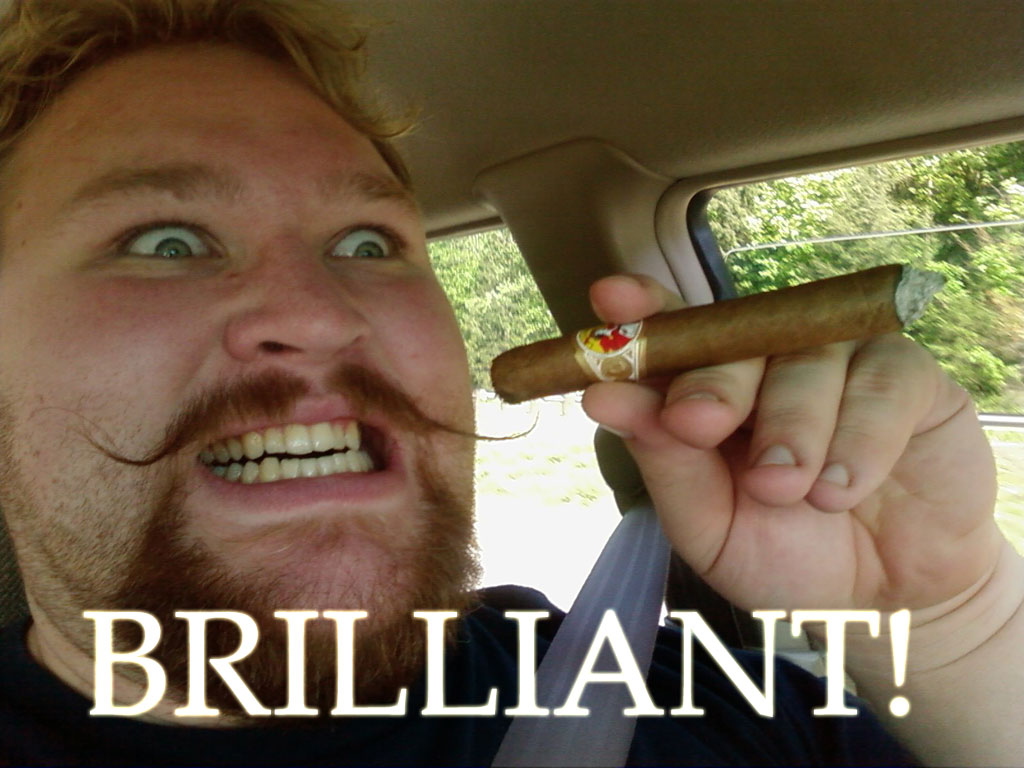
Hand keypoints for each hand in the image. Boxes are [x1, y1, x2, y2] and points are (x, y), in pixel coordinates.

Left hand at [581, 274, 1004, 612]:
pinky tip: (841, 490)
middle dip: (712, 380)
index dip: (646, 308)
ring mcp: (842, 362)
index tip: (610, 301)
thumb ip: (666, 462)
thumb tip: (603, 395)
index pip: (678, 331)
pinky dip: (858, 440)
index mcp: (713, 387)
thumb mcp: (711, 526)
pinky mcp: (909, 379)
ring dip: (791, 428)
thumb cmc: (787, 553)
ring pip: (809, 360)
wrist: (887, 598)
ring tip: (786, 491)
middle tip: (696, 424)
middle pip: (739, 336)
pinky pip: (883, 384)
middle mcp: (773, 361)